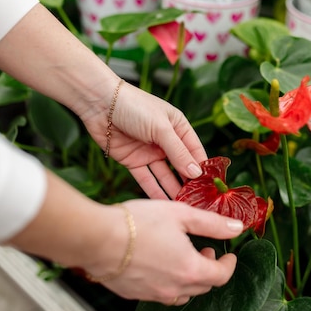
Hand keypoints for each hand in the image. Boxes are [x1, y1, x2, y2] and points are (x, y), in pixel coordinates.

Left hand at [82, 81, 206, 199]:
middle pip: (181, 166)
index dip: (203, 168)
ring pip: (165, 176)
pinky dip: (154, 191)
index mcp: (178, 127)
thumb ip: (179, 152)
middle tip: (199, 202)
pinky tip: (164, 203)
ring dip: (173, 190)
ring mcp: (149, 152)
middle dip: (189, 183)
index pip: (195, 151)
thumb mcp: (161, 128)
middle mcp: (166, 141)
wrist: (98, 103)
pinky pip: (147, 179)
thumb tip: (196, 173)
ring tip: (183, 207)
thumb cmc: (134, 106)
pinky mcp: (133, 161)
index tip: (211, 187)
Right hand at [94, 199, 243, 305]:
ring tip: (183, 256)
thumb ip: (212, 224)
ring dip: (190, 278)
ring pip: (183, 294)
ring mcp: (154, 295)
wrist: (97, 239)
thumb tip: (237, 227)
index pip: (222, 276)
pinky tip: (159, 263)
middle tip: (205, 249)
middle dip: (210, 268)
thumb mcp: (181, 215)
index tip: (229, 254)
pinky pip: (161, 294)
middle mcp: (175, 289)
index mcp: (191, 270)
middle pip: (204, 286)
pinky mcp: (135, 295)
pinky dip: (169, 282)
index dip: (229, 265)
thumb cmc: (138, 223)